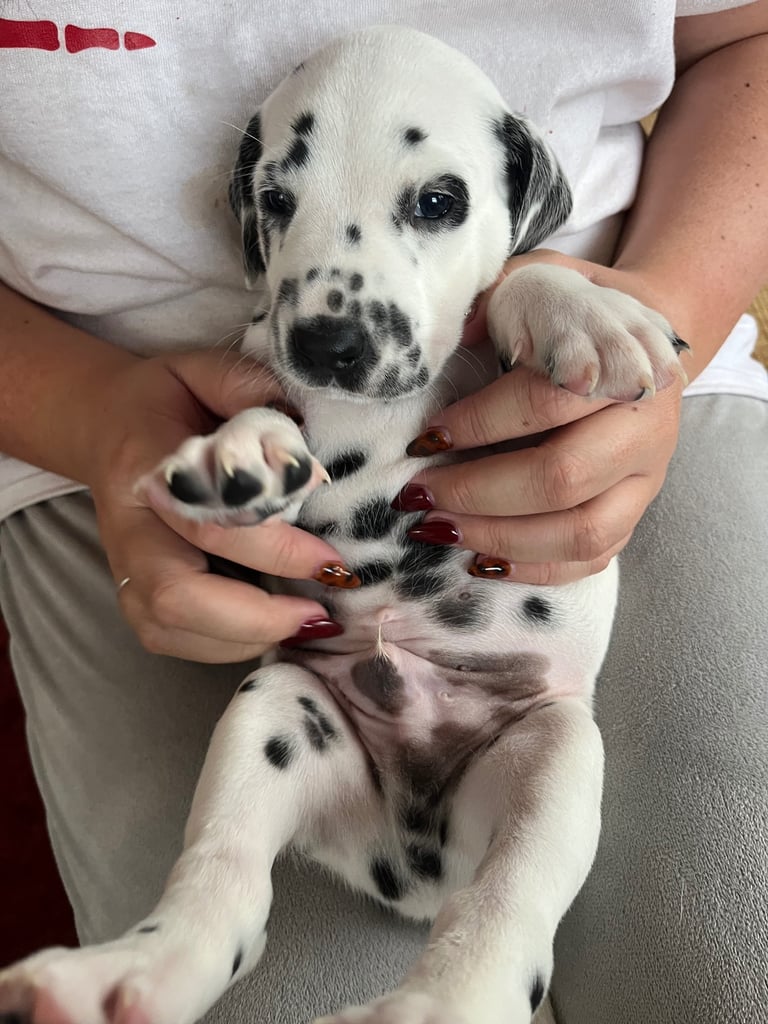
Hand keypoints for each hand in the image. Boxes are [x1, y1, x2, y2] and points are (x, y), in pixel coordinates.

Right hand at [87, 350, 346, 661]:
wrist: (107, 424)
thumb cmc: (167, 400)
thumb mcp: (205, 369)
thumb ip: (249, 388)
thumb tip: (303, 430)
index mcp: (145, 466)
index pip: (207, 521)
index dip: (272, 548)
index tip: (328, 558)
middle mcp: (128, 526)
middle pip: (175, 596)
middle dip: (256, 616)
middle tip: (321, 612)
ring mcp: (124, 566)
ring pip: (169, 629)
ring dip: (243, 639)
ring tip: (305, 624)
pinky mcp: (133, 593)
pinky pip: (171, 640)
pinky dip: (225, 646)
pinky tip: (271, 628)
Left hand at [405, 250, 685, 584]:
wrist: (645, 336)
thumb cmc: (575, 311)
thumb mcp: (536, 282)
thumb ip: (493, 303)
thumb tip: (444, 341)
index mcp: (624, 366)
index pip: (546, 403)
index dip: (478, 424)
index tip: (425, 437)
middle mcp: (644, 430)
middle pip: (563, 477)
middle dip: (479, 492)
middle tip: (420, 494)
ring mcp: (645, 482)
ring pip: (583, 534)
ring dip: (500, 539)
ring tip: (439, 531)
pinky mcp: (634, 517)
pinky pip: (590, 561)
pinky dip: (532, 569)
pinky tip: (480, 560)